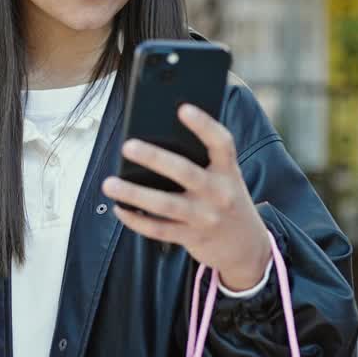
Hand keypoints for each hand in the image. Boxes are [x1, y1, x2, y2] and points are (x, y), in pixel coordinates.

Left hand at [101, 104, 271, 289]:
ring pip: (165, 204)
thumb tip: (158, 140)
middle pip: (185, 172)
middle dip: (154, 158)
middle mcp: (219, 193)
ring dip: (134, 194)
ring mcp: (206, 217)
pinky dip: (136, 220)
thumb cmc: (226, 201)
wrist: (248, 247)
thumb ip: (203, 162)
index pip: (221, 143)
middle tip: (127, 146)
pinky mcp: (192, 238)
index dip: (204, 125)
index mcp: (228, 171)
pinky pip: (159, 229)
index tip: (183, 108)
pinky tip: (119, 208)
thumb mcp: (226, 179)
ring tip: (109, 183)